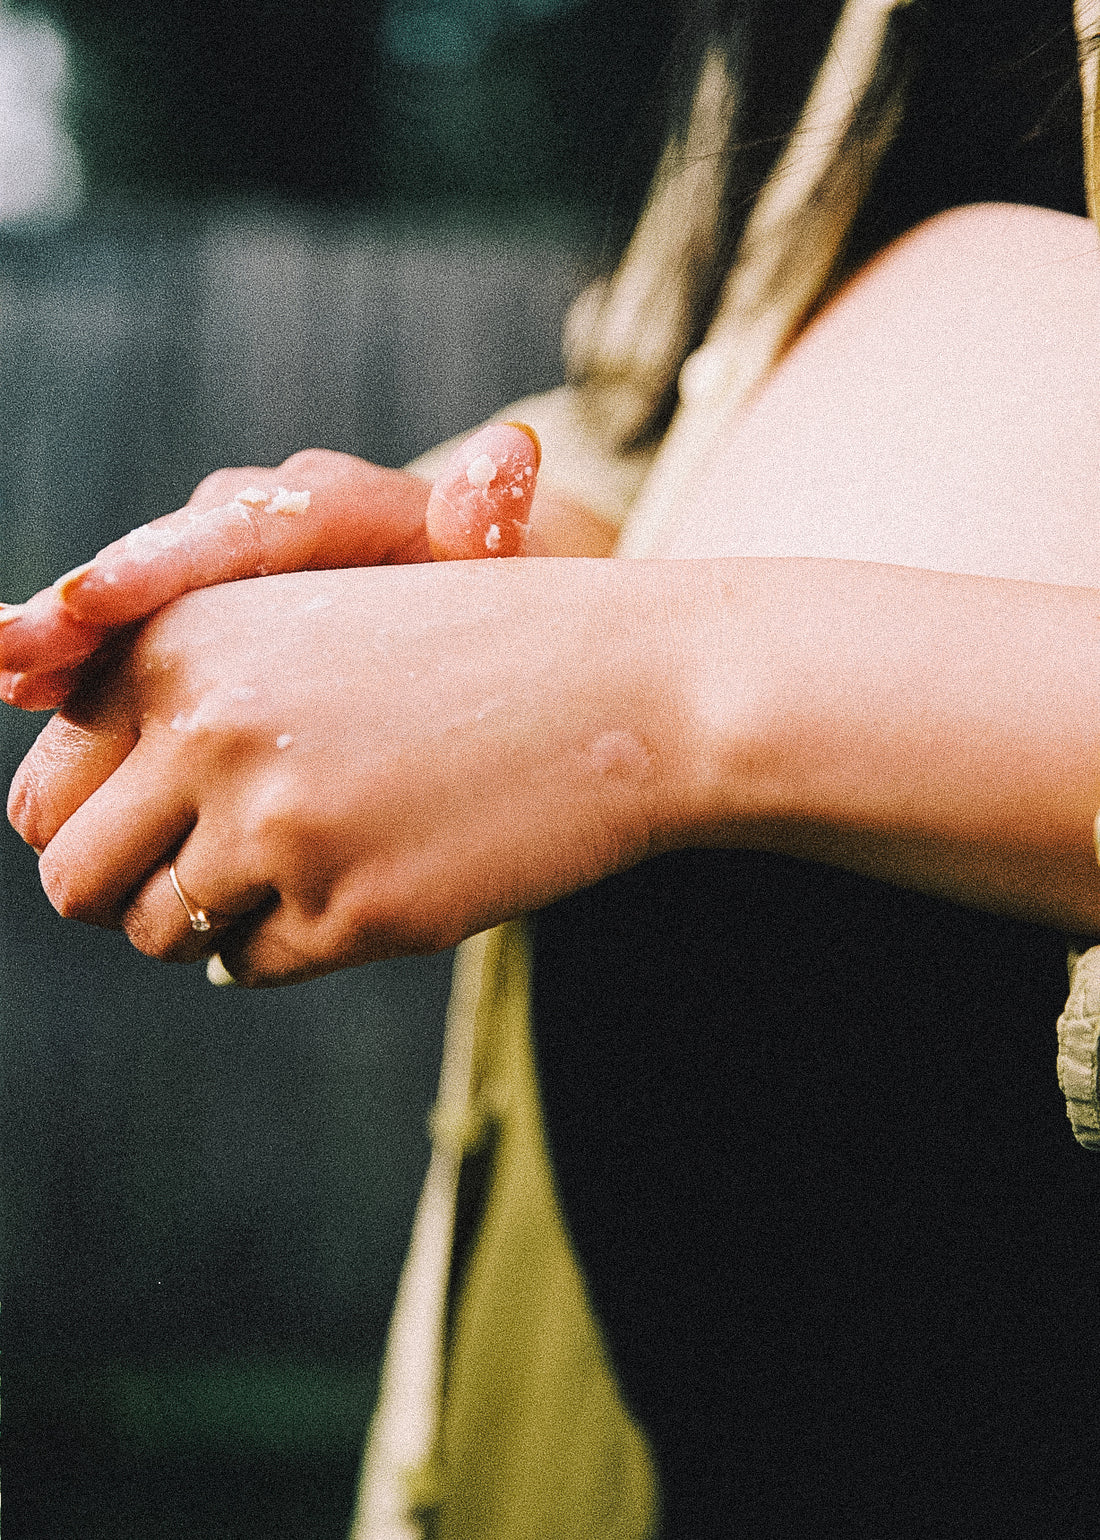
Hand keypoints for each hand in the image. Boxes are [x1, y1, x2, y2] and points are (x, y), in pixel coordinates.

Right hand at [0, 423, 543, 710]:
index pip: (250, 523)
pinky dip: (86, 658)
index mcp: (338, 504)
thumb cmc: (503, 598)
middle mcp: (269, 520)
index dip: (169, 564)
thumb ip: (491, 524)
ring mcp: (235, 567)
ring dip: (69, 633)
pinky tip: (20, 685)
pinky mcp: (217, 613)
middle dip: (93, 604)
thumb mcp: (513, 569)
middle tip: (20, 646)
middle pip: (171, 554)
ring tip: (3, 667)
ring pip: (144, 596)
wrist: (489, 607)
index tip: (97, 599)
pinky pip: (145, 633)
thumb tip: (506, 454)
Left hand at [7, 561, 683, 985]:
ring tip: (294, 871)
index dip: (87, 823)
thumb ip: (177, 706)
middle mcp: (210, 728)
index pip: (44, 788)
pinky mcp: (352, 907)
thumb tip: (50, 825)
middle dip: (130, 888)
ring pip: (159, 931)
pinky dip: (291, 941)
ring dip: (211, 921)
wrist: (628, 687)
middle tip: (203, 876)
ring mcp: (281, 823)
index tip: (149, 832)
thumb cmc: (470, 654)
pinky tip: (363, 882)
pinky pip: (253, 964)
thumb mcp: (307, 634)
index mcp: (182, 641)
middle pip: (71, 876)